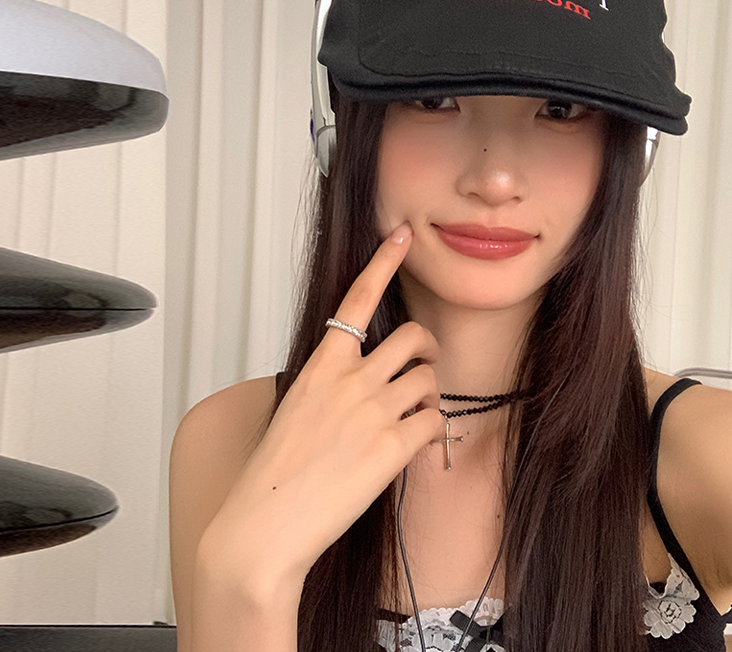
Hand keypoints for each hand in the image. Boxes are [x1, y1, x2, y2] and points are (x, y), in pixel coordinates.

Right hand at [199, 221, 444, 597]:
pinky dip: (432, 431)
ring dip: (428, 395)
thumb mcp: (294, 409)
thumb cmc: (273, 473)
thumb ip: (330, 385)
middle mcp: (350, 380)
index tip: (403, 236)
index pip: (357, 298)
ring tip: (413, 416)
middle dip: (428, 348)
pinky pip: (434, 421)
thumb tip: (361, 380)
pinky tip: (416, 446)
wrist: (264, 527)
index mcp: (320, 365)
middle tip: (425, 364)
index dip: (384, 262)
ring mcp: (373, 411)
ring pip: (429, 380)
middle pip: (414, 338)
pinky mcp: (392, 447)